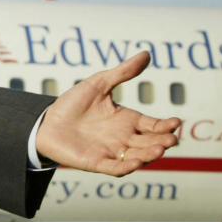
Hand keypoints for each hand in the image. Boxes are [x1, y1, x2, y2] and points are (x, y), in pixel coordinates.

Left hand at [36, 51, 180, 175]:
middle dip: (161, 142)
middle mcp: (123, 138)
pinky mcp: (96, 162)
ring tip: (159, 149)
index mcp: (127, 120)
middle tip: (170, 139)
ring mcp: (111, 151)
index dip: (165, 125)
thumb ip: (122, 72)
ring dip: (149, 155)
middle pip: (149, 142)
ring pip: (137, 156)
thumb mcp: (98, 84)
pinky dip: (126, 166)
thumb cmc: (72, 103)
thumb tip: (146, 54)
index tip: (175, 121)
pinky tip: (135, 162)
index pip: (153, 125)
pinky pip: (115, 167)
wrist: (45, 121)